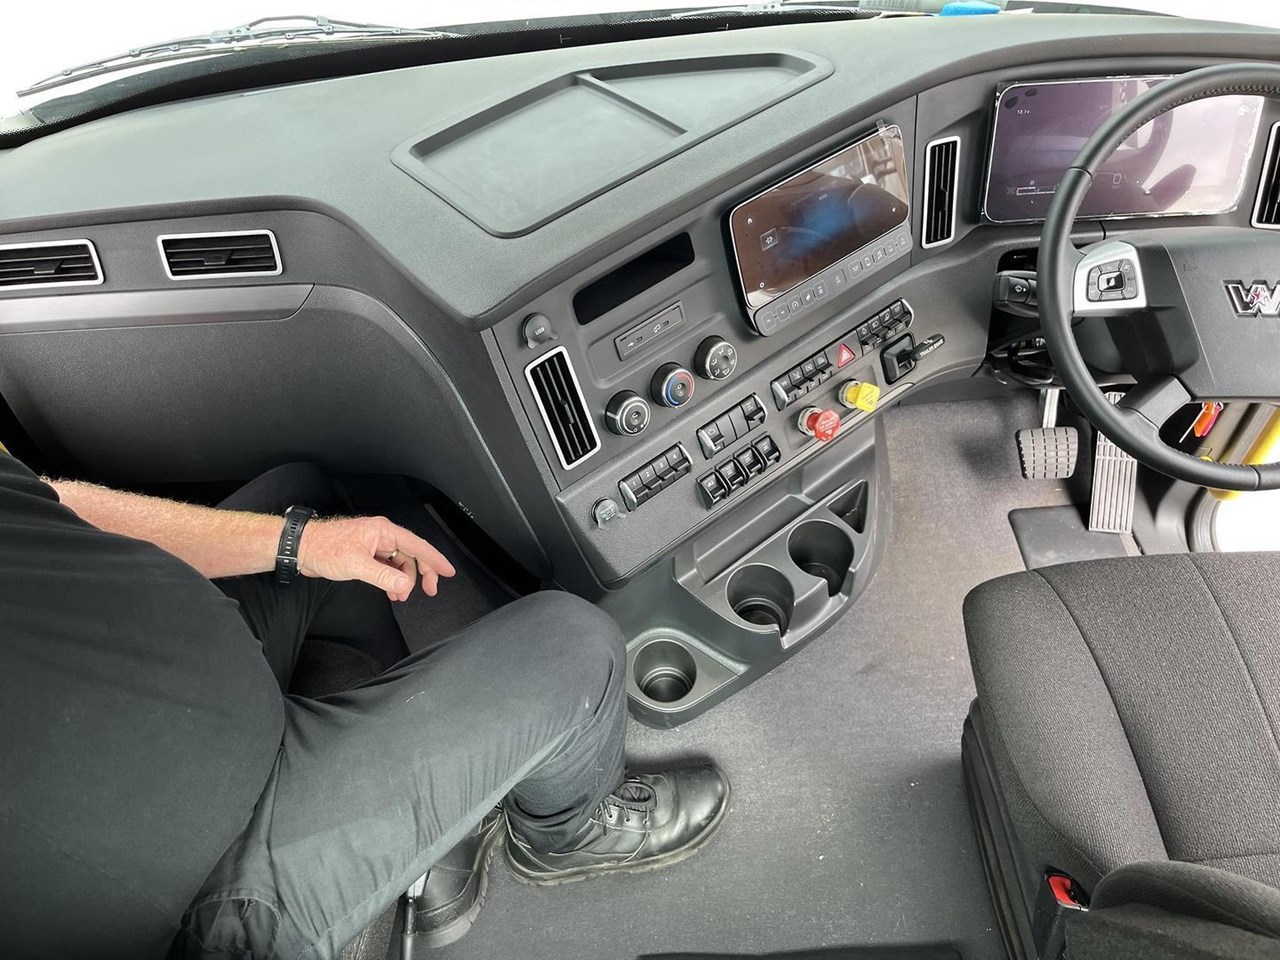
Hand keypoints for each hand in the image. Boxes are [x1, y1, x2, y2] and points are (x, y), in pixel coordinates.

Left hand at [297, 516, 455, 600]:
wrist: (302, 548)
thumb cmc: (325, 548)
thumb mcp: (357, 565)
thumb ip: (383, 576)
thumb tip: (406, 585)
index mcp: (383, 531)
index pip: (417, 545)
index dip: (435, 559)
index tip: (448, 571)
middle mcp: (382, 536)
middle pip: (412, 555)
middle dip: (422, 574)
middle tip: (431, 590)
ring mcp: (374, 546)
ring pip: (400, 563)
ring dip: (404, 581)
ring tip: (402, 597)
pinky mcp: (366, 555)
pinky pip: (388, 568)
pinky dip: (392, 581)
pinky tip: (391, 592)